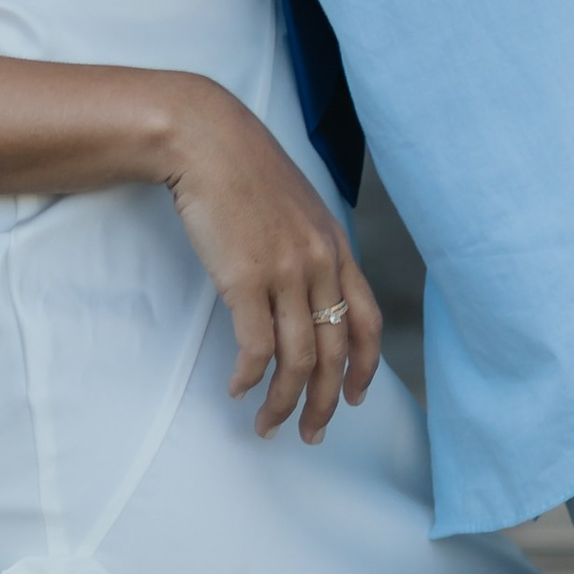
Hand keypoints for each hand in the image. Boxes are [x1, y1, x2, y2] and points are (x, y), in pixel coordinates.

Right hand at [151, 78, 382, 441]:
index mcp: (336, 245)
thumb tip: (303, 290)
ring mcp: (285, 271)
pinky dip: (249, 377)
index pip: (368, 320)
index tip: (356, 399)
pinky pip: (254, 346)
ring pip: (298, 358)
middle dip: (327, 402)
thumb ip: (308, 246)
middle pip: (336, 351)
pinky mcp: (245, 277)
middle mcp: (320, 262)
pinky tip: (238, 388)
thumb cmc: (243, 169)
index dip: (366, 367)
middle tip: (312, 435)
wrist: (205, 139)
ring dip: (284, 402)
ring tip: (268, 424)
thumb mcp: (295, 205)